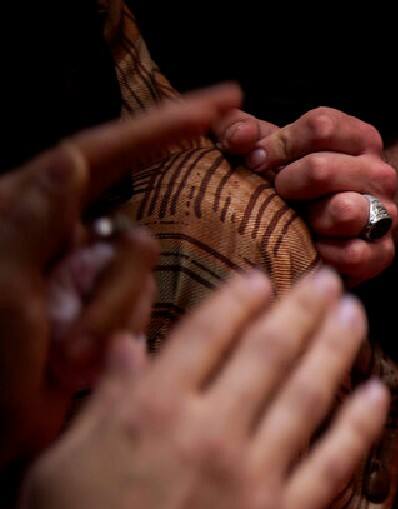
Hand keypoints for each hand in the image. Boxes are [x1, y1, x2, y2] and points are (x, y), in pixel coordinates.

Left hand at [0, 84, 241, 465]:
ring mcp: (80, 283)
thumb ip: (33, 219)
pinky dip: (112, 343)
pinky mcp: (98, 318)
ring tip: (61, 365)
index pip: (103, 154)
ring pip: (142, 285)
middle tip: (66, 348)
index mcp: (25, 214)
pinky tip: (74, 369)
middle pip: (135, 241)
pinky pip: (140, 315)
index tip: (225, 102)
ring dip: (103, 329)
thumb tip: (70, 160)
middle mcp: (58, 241)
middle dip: (111, 297)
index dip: (165, 124)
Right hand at [1, 269, 388, 508]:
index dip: (242, 299)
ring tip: (355, 314)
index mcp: (149, 411)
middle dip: (303, 307)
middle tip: (330, 279)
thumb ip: (105, 404)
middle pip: (270, 351)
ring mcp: (255, 476)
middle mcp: (210, 432)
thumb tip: (129, 349)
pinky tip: (376, 393)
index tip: (264, 278)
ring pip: (309, 394)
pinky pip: (334, 460)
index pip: (209, 333)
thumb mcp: (61, 468)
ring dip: (337, 347)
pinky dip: (358, 422)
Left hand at [214, 107, 397, 283]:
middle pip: (321, 169)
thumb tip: (240, 137)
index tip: (259, 161)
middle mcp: (381, 173)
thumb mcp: (265, 147)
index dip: (278, 145)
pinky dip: (326, 254)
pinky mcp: (384, 252)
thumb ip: (238, 129)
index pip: (320, 127)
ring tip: (303, 223)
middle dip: (287, 185)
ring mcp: (387, 214)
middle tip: (281, 196)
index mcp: (359, 138)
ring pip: (344, 211)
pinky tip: (315, 249)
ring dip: (311, 219)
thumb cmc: (291, 181)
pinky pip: (354, 253)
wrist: (328, 231)